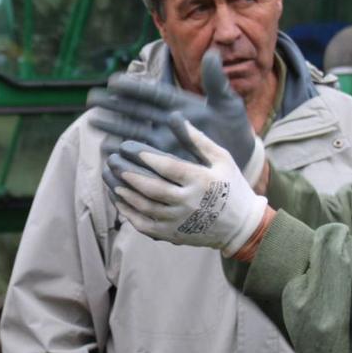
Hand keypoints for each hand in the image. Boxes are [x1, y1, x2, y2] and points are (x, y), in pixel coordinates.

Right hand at [88, 49, 264, 184]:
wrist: (241, 160)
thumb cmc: (236, 130)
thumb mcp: (228, 104)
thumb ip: (216, 82)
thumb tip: (212, 53)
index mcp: (179, 104)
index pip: (152, 93)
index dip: (133, 88)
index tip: (113, 81)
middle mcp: (166, 121)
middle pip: (135, 111)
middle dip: (114, 105)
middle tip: (91, 99)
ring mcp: (162, 141)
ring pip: (132, 131)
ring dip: (112, 127)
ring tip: (92, 122)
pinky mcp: (162, 160)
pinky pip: (138, 155)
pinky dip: (123, 153)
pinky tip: (107, 151)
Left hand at [104, 116, 267, 256]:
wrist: (241, 226)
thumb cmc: (231, 186)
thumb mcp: (222, 159)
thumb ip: (198, 140)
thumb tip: (176, 117)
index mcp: (201, 181)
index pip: (169, 168)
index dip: (146, 157)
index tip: (128, 148)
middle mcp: (189, 202)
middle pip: (152, 188)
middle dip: (129, 174)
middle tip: (113, 162)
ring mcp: (179, 221)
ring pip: (145, 207)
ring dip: (124, 193)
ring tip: (110, 179)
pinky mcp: (173, 235)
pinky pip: (144, 225)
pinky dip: (128, 213)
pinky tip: (118, 200)